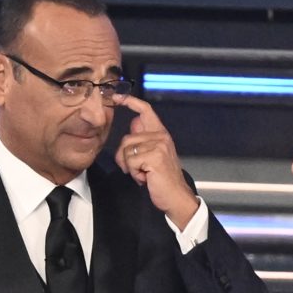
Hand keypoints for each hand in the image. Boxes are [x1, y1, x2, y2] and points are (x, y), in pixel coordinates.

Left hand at [114, 95, 201, 224]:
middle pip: (127, 139)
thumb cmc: (162, 178)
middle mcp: (161, 136)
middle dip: (124, 158)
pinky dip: (134, 174)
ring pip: (126, 151)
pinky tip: (146, 178)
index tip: (117, 96)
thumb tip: (134, 120)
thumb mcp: (153, 154)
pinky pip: (130, 162)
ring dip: (130, 167)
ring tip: (144, 174)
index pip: (145, 110)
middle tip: (137, 170)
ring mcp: (159, 145)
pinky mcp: (155, 156)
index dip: (130, 101)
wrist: (176, 196)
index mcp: (160, 133)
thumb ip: (143, 137)